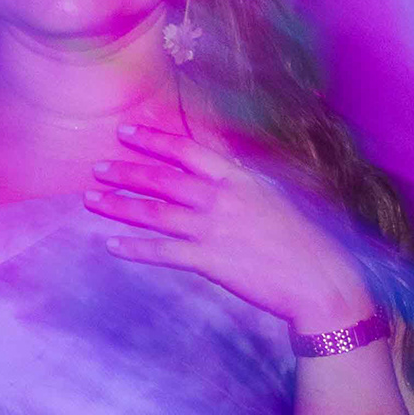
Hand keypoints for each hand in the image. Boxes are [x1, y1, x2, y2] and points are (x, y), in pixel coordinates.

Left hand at [85, 125, 373, 335]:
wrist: (321, 282)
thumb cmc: (307, 242)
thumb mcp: (278, 198)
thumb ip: (244, 184)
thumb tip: (219, 173)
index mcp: (240, 179)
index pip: (187, 150)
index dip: (153, 140)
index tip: (126, 132)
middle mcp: (223, 199)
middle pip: (163, 180)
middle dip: (126, 171)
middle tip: (98, 168)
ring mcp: (214, 230)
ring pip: (154, 213)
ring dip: (120, 205)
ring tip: (92, 200)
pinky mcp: (210, 261)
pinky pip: (162, 252)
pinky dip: (135, 249)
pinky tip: (113, 245)